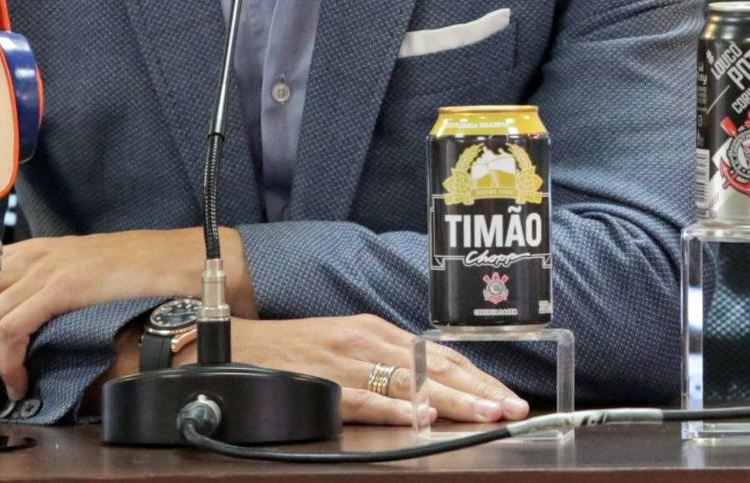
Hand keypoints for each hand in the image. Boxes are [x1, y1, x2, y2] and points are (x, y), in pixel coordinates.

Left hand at [0, 230, 203, 416]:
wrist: (186, 260)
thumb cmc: (138, 275)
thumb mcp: (76, 278)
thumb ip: (39, 294)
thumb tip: (3, 337)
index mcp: (26, 251)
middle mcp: (28, 254)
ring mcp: (47, 267)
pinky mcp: (67, 285)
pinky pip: (14, 328)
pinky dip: (7, 364)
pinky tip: (18, 384)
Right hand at [228, 317, 529, 427]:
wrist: (237, 344)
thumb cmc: (294, 349)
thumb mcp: (346, 344)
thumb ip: (385, 361)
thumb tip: (431, 386)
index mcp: (377, 331)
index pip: (441, 355)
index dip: (478, 376)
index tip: (507, 396)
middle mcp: (368, 341)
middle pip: (435, 368)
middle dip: (478, 390)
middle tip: (512, 409)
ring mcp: (346, 361)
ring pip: (411, 382)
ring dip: (453, 400)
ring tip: (485, 414)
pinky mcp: (324, 383)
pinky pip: (365, 398)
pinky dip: (395, 408)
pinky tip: (421, 417)